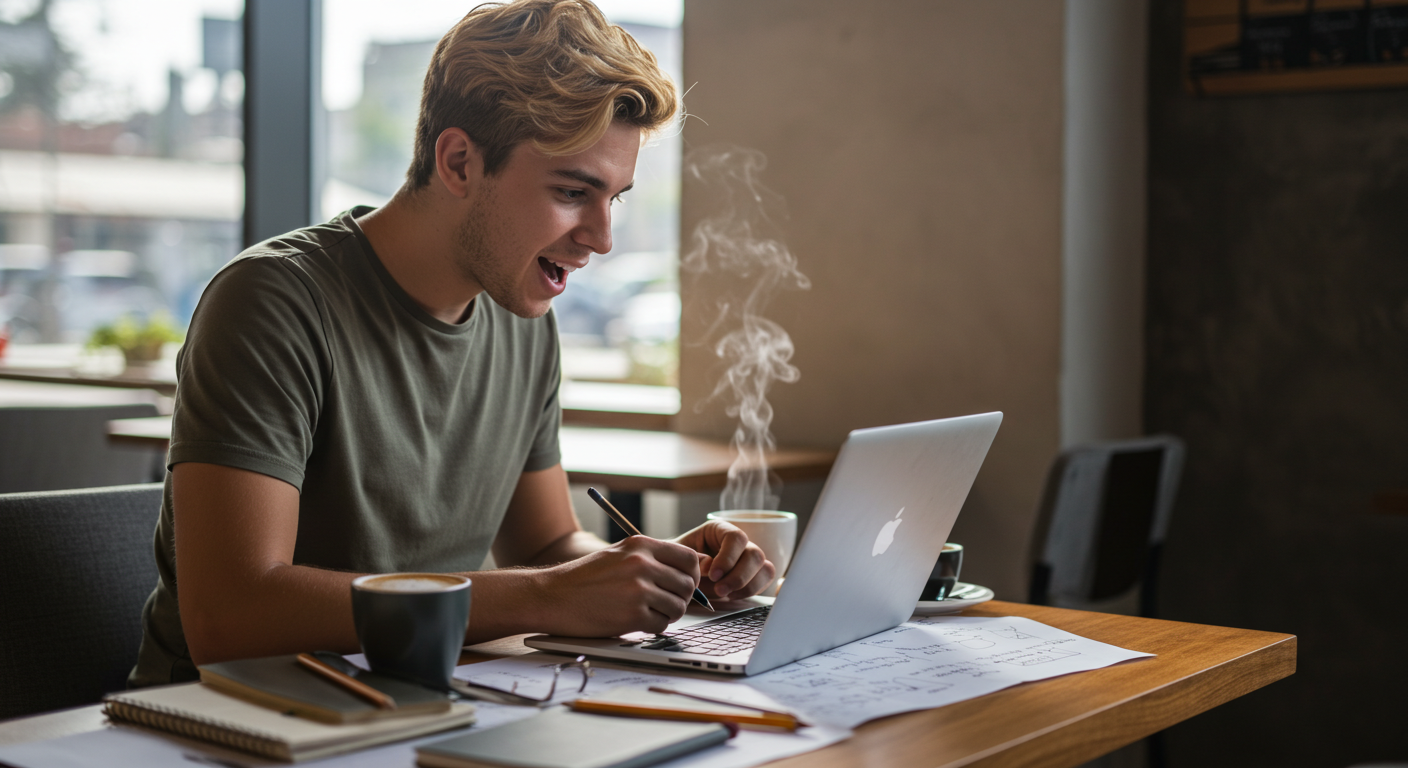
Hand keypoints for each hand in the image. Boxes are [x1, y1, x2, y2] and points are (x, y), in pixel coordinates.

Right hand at [534, 536, 701, 635]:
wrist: (552, 596)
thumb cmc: (583, 579)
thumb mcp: (619, 554)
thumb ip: (650, 558)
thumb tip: (686, 571)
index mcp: (641, 545)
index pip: (689, 558)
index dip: (691, 575)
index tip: (684, 584)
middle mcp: (642, 564)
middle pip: (687, 585)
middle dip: (681, 598)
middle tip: (666, 603)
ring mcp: (638, 589)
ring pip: (677, 607)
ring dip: (668, 614)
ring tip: (649, 613)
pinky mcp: (632, 615)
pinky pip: (661, 625)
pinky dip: (653, 627)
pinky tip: (637, 622)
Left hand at [672, 522, 774, 600]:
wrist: (676, 575)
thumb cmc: (677, 562)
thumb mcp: (677, 557)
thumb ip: (692, 558)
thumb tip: (709, 564)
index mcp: (719, 530)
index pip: (736, 537)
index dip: (728, 557)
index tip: (713, 575)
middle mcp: (737, 543)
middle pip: (755, 554)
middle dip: (738, 576)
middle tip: (719, 590)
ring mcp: (747, 558)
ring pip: (765, 568)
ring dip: (747, 585)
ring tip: (725, 595)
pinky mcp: (752, 574)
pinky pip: (765, 580)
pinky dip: (751, 591)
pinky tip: (731, 596)